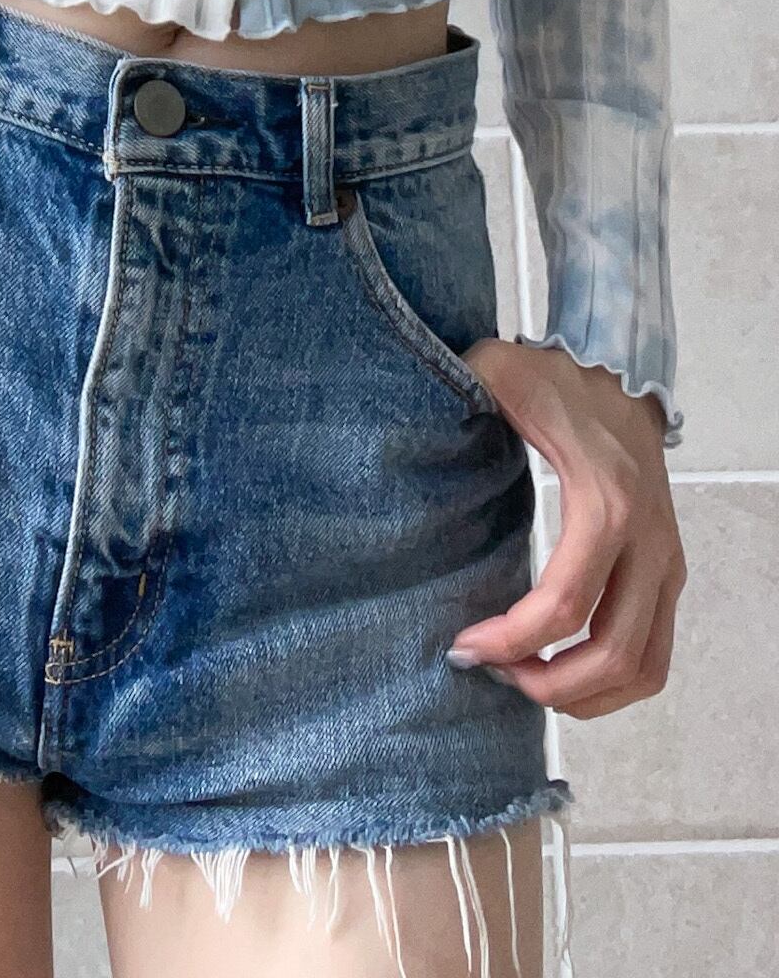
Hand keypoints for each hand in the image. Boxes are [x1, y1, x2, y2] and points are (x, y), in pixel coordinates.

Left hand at [445, 338, 685, 718]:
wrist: (620, 370)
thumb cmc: (553, 378)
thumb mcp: (495, 372)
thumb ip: (452, 392)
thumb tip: (394, 429)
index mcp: (607, 501)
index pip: (565, 603)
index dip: (511, 640)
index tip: (463, 647)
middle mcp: (649, 541)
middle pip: (613, 652)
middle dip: (549, 684)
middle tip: (492, 673)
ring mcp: (668, 561)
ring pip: (644, 667)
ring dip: (584, 693)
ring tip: (523, 679)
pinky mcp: (669, 572)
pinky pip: (653, 653)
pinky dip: (610, 681)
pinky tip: (556, 669)